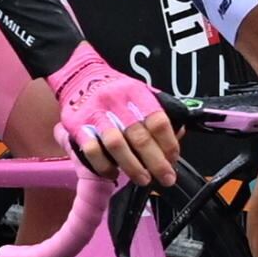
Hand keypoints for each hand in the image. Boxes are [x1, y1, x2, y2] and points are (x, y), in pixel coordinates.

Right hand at [46, 45, 177, 185]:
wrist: (80, 77)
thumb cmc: (116, 91)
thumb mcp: (140, 92)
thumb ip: (157, 113)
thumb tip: (179, 135)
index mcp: (136, 93)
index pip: (158, 121)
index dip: (169, 144)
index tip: (173, 160)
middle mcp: (117, 102)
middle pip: (140, 137)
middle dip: (156, 162)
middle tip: (166, 178)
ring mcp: (96, 114)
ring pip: (117, 145)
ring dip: (133, 167)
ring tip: (143, 179)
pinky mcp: (78, 126)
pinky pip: (93, 151)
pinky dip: (105, 166)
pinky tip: (114, 173)